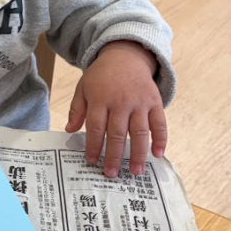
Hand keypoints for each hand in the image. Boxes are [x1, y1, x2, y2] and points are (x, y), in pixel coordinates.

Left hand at [65, 41, 166, 177]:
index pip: (96, 127)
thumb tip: (69, 130)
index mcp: (100, 98)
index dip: (94, 146)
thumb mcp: (83, 88)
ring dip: (138, 153)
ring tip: (135, 171)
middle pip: (117, 132)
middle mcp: (120, 101)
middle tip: (111, 174)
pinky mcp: (154, 101)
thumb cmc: (101, 76)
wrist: (125, 56)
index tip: (92, 161)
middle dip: (114, 155)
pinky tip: (158, 154)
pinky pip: (160, 123)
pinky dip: (161, 139)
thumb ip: (77, 109)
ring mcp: (140, 102)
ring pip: (139, 131)